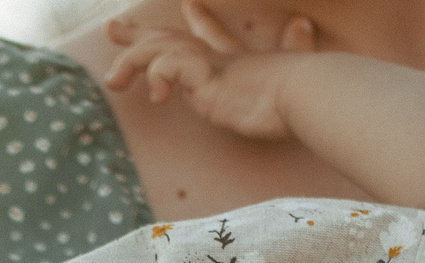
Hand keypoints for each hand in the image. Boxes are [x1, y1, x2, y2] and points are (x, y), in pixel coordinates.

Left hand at [105, 1, 316, 139]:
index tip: (190, 3)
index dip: (201, 20)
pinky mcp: (206, 80)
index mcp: (239, 63)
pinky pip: (170, 67)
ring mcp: (211, 70)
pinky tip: (158, 91)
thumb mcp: (295, 71)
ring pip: (161, 53)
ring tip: (112, 80)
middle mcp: (220, 62)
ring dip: (133, 61)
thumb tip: (303, 21)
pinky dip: (160, 73)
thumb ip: (296, 47)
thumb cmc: (308, 90)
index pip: (213, 36)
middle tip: (113, 27)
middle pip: (172, 42)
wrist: (312, 92)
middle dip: (140, 37)